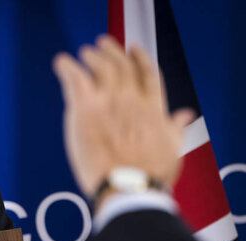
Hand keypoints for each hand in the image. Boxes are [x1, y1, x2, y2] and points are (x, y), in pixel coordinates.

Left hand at [52, 35, 194, 198]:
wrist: (128, 186)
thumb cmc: (150, 174)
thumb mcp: (172, 148)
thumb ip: (175, 128)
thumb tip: (184, 116)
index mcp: (153, 107)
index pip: (148, 73)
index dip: (140, 58)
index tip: (134, 50)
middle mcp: (132, 99)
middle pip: (121, 65)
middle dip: (112, 52)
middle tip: (102, 46)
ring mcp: (109, 101)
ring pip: (99, 66)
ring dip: (91, 56)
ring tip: (84, 54)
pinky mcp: (85, 108)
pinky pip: (74, 79)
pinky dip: (67, 68)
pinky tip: (61, 64)